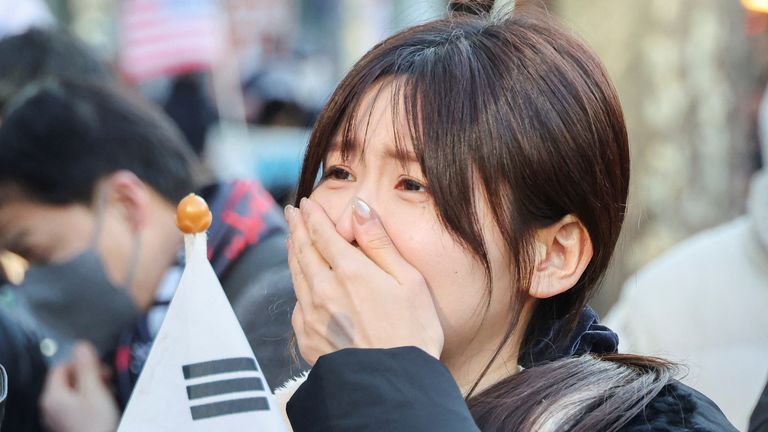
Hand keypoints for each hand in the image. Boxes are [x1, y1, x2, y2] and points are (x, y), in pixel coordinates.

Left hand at [40, 342, 119, 431]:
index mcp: (53, 395)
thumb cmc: (95, 427)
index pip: (61, 366)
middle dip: (90, 375)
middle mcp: (51, 406)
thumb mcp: (95, 391)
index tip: (97, 366)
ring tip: (107, 393)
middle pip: (68, 379)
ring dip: (93, 388)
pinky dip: (91, 401)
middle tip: (106, 379)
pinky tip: (103, 406)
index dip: (81, 362)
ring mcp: (59, 417)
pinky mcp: (69, 424)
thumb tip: (81, 346)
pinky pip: (78, 405)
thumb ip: (87, 367)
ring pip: (75, 392)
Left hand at [286, 197, 443, 364]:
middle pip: (303, 251)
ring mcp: (311, 316)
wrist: (393, 385)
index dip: (313, 216)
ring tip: (292, 241)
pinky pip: (297, 305)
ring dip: (293, 254)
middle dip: (297, 229)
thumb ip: (379, 242)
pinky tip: (303, 287)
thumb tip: (359, 208)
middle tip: (292, 213)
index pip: (322, 234)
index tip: (306, 204)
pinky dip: (298, 288)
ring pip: (296, 277)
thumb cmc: (412, 332)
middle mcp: (323, 290)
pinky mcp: (307, 339)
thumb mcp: (408, 280)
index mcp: (349, 271)